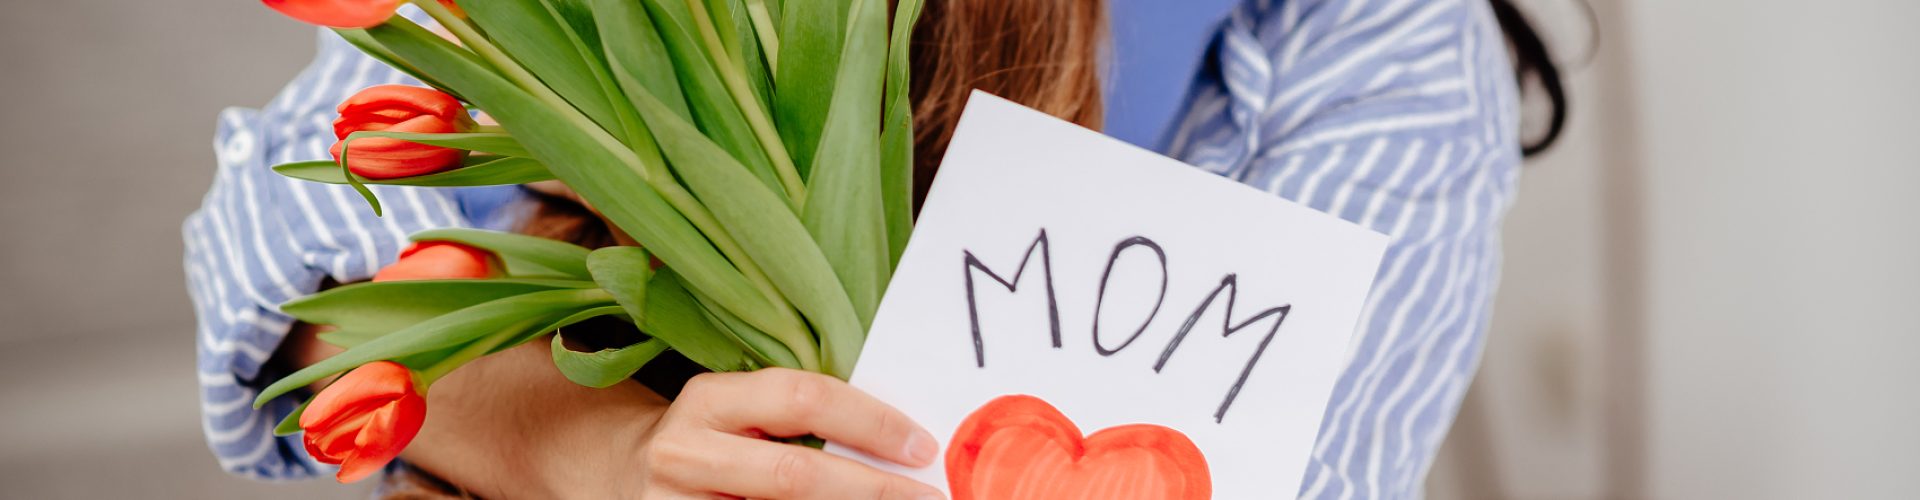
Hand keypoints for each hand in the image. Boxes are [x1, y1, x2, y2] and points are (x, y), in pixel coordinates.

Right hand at [633, 368, 945, 499]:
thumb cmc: (713, 439)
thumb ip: (802, 416)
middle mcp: (686, 451)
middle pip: (795, 474)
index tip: (921, 447)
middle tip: (927, 498)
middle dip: (872, 489)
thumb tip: (902, 442)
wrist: (625, 474)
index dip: (870, 423)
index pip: (802, 399)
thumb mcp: (743, 411)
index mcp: (710, 399)